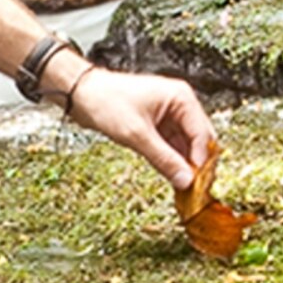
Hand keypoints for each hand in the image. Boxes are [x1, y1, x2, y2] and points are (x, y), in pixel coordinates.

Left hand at [63, 67, 214, 188]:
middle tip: (193, 188)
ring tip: (182, 187)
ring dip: (184, 164)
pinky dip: (172, 160)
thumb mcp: (136, 135)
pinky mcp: (157, 125)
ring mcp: (168, 115)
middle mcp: (179, 104)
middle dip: (196, 163)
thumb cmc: (106, 101)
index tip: (198, 183)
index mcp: (181, 98)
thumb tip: (185, 180)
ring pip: (185, 145)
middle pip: (198, 140)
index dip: (201, 160)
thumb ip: (163, 159)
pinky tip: (171, 176)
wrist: (80, 94)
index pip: (202, 133)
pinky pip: (171, 146)